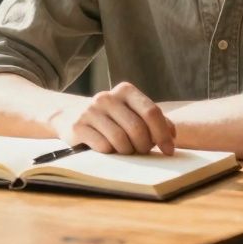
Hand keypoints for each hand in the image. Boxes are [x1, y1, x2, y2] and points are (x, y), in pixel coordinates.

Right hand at [49, 82, 175, 154]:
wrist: (71, 115)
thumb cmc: (111, 118)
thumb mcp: (132, 113)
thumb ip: (153, 120)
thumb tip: (172, 134)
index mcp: (125, 90)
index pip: (151, 112)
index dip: (163, 134)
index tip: (168, 151)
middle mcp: (107, 97)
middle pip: (137, 128)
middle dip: (144, 146)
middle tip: (142, 151)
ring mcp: (90, 110)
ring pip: (120, 140)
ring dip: (127, 151)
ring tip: (125, 150)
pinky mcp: (78, 125)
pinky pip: (103, 146)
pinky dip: (110, 153)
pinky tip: (108, 149)